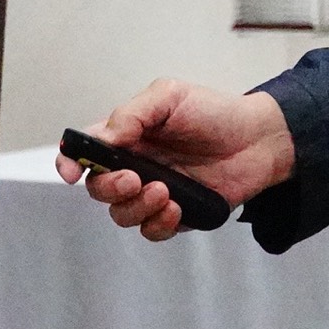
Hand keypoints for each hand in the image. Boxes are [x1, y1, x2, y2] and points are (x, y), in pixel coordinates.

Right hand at [56, 80, 295, 241]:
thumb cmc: (216, 113)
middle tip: (134, 178)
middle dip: (109, 188)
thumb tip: (97, 138)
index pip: (84, 152)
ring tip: (165, 191)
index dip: (68, 162)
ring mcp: (154, 191)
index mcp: (127, 135)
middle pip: (98, 189)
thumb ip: (130, 115)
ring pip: (122, 214)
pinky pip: (151, 230)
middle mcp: (135, 165)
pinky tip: (177, 207)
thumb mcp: (170, 98)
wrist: (259, 139)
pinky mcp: (176, 213)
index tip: (70, 172)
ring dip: (137, 207)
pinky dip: (158, 223)